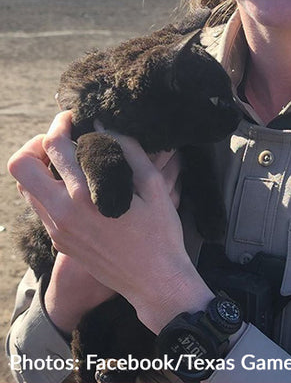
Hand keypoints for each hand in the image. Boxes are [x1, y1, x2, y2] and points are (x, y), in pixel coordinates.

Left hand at [7, 111, 212, 333]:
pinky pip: (41, 206)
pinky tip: (78, 187)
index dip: (61, 124)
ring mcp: (57, 228)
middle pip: (21, 166)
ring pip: (24, 187)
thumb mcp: (154, 186)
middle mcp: (62, 211)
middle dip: (37, 143)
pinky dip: (51, 189)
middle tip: (62, 137)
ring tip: (68, 160)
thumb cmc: (160, 233)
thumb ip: (128, 151)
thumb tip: (104, 127)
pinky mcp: (59, 240)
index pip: (54, 145)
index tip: (74, 118)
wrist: (154, 281)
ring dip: (41, 167)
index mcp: (86, 194)